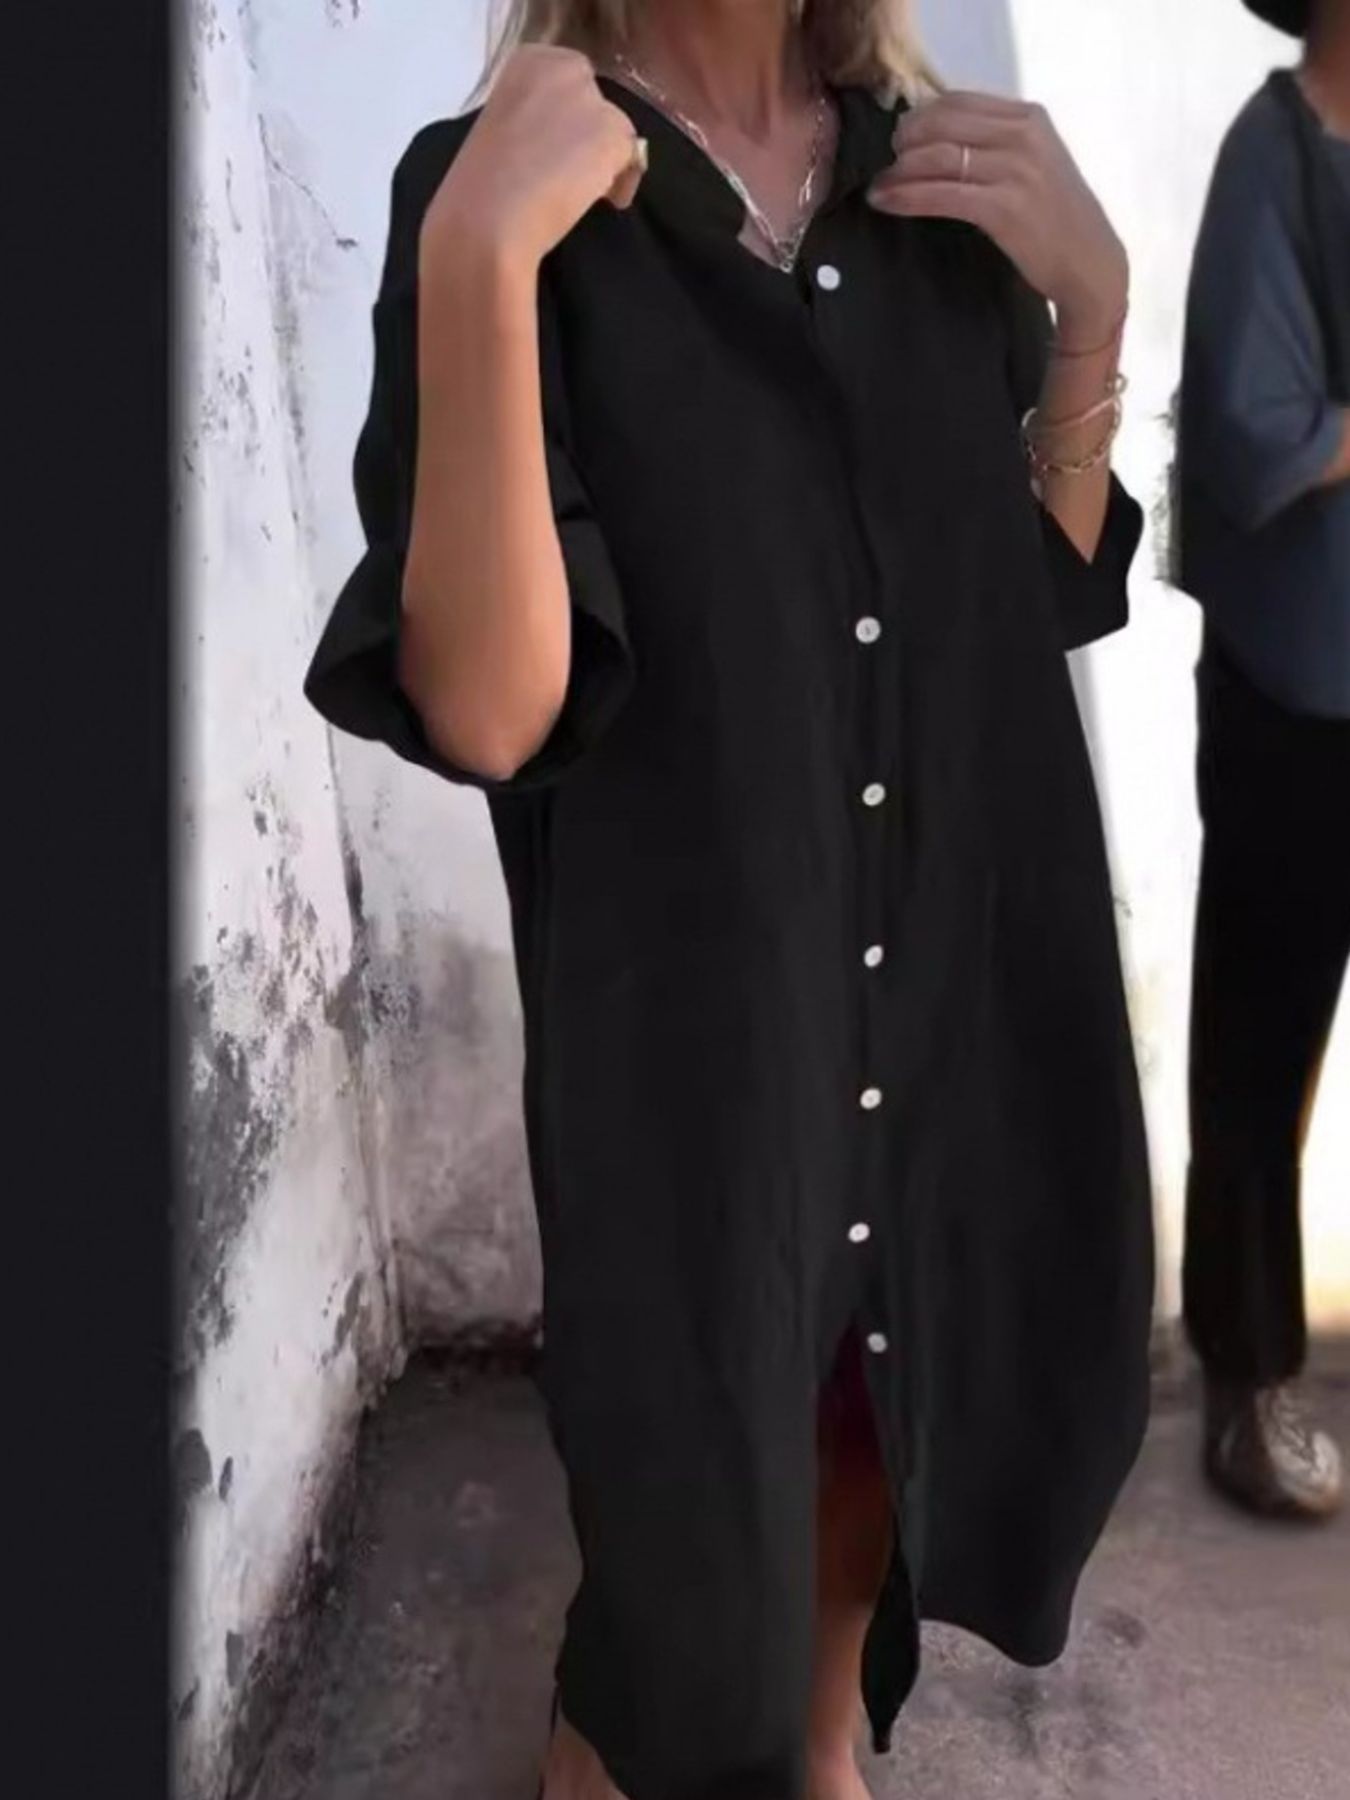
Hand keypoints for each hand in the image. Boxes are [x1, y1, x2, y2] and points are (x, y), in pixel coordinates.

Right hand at [422, 45, 645, 279]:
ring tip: (582, 194)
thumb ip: (534, 120)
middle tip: (572, 174)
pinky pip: (634, 158)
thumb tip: (559, 142)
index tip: (557, 149)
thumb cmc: (481, 187)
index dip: (569, 118)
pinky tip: (603, 204)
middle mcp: (562, 68)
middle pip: (596, 104)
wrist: (487, 218)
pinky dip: (623, 184)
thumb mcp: (502, 129)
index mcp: (527, 62)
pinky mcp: (612, 132)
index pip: (569, 81)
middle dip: (589, 136)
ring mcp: (590, 98)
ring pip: (617, 131)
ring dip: (605, 161)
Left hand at [867, 91, 1128, 347]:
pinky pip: (942, 194)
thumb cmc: (1057, 219)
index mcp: (1029, 117)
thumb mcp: (1035, 163)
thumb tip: (938, 137)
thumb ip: (998, 144)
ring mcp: (1015, 170)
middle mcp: (1023, 135)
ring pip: (938, 157)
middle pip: (943, 122)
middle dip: (905, 141)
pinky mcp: (1004, 207)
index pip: (959, 100)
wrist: (1090, 263)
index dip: (921, 116)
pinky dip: (907, 197)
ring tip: (880, 186)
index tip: (901, 137)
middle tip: (887, 162)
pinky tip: (887, 202)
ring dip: (899, 171)